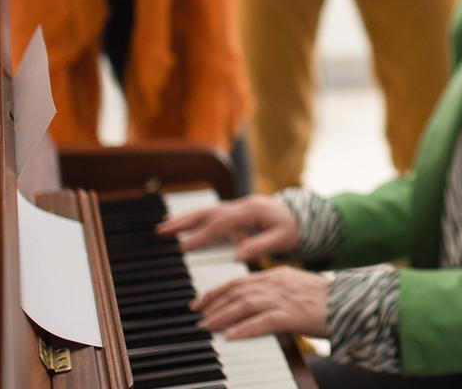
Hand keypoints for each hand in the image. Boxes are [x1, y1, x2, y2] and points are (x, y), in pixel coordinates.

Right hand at [157, 193, 299, 261]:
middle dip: (183, 221)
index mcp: (250, 213)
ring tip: (163, 227)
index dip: (202, 235)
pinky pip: (209, 214)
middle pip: (207, 213)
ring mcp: (236, 207)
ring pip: (205, 211)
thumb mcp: (282, 239)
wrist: (299, 214)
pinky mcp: (233, 212)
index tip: (184, 246)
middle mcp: (240, 206)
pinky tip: (180, 226)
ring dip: (184, 219)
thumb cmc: (291, 228)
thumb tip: (238, 255)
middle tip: (161, 230)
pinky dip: (193, 219)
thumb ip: (261, 246)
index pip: (221, 224)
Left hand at [192, 266, 329, 339]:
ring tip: (206, 326)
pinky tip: (231, 336)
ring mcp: (284, 299)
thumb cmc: (327, 301)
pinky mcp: (292, 315)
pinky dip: (244, 328)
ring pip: (244, 304)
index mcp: (279, 275)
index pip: (239, 280)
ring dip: (222, 316)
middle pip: (237, 291)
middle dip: (213, 303)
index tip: (201, 302)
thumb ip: (276, 292)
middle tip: (196, 315)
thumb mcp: (297, 290)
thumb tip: (253, 304)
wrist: (352, 304)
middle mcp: (278, 283)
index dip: (217, 291)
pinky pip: (262, 322)